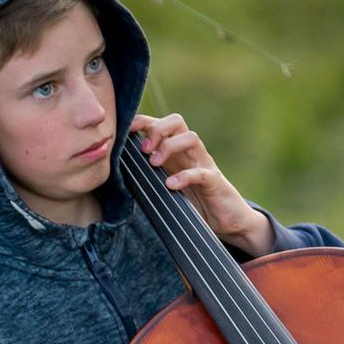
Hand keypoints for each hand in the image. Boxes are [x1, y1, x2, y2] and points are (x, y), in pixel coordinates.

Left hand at [129, 113, 273, 256]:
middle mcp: (190, 153)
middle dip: (157, 129)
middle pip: (177, 122)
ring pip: (191, 138)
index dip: (143, 122)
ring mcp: (204, 165)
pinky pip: (201, 172)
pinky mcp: (215, 182)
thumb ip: (148, 179)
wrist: (228, 221)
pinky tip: (171, 185)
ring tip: (154, 163)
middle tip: (144, 150)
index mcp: (176, 152)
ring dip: (170, 146)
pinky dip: (184, 176)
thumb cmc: (193, 204)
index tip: (126, 129)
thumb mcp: (166, 189)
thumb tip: (115, 178)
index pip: (161, 125)